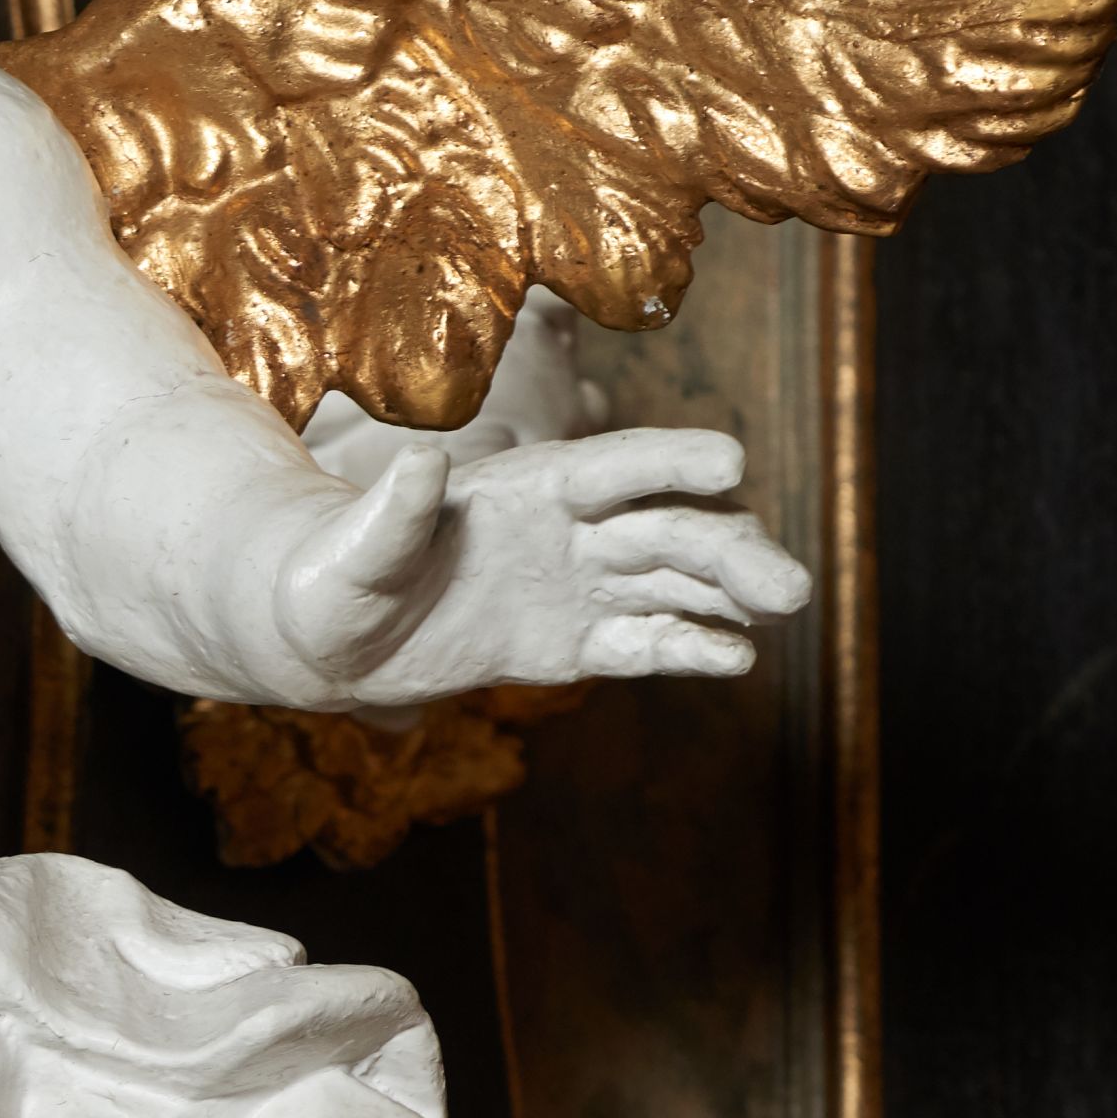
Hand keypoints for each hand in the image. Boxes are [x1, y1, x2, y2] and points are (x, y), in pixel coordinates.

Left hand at [273, 425, 810, 708]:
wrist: (326, 637)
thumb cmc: (331, 577)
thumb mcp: (354, 549)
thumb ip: (394, 512)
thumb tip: (419, 461)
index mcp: (522, 488)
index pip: (611, 466)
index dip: (670, 460)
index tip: (732, 459)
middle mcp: (563, 530)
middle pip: (665, 529)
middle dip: (730, 550)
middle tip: (790, 586)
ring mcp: (573, 585)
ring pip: (671, 583)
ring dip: (730, 595)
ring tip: (783, 610)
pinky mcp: (570, 644)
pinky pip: (641, 642)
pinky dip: (688, 649)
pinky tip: (734, 658)